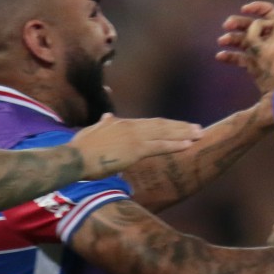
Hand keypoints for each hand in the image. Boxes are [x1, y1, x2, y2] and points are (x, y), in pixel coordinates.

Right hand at [71, 114, 203, 176]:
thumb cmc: (81, 149)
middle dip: (181, 127)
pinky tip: (188, 145)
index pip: (150, 123)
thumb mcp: (93, 131)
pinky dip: (175, 145)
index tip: (180, 126)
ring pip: (164, 134)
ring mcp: (134, 137)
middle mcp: (130, 127)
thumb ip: (104, 124)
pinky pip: (160, 147)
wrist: (74, 157)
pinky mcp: (136, 149)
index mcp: (122, 123)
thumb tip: (108, 116)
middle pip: (161, 125)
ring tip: (200, 134)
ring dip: (184, 134)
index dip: (167, 125)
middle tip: (198, 128)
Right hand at [217, 2, 273, 94]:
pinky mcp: (256, 66)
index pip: (269, 13)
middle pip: (251, 25)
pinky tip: (220, 56)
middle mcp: (270, 38)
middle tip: (228, 24)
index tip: (246, 9)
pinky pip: (241, 60)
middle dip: (239, 22)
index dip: (258, 8)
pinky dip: (230, 57)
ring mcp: (262, 52)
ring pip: (243, 41)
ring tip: (223, 40)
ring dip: (232, 38)